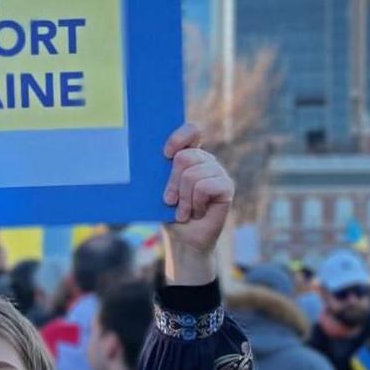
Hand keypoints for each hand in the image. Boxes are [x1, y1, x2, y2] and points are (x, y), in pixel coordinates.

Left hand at [160, 124, 234, 284]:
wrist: (184, 239)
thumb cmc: (169, 213)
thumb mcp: (159, 190)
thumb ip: (159, 173)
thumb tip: (141, 160)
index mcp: (189, 155)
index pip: (191, 131)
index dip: (179, 138)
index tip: (166, 154)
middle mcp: (206, 160)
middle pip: (185, 157)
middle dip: (172, 182)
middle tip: (169, 201)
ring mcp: (218, 172)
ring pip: (193, 174)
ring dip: (183, 198)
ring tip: (183, 211)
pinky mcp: (227, 186)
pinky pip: (205, 187)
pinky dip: (195, 203)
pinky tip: (197, 212)